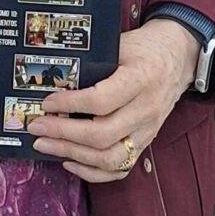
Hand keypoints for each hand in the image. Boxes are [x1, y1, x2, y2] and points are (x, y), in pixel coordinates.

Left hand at [32, 19, 198, 183]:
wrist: (178, 56)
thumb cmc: (144, 49)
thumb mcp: (120, 44)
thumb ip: (92, 61)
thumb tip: (53, 80)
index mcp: (141, 79)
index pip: (102, 101)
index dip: (70, 104)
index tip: (47, 102)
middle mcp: (146, 109)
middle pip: (102, 135)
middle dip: (63, 134)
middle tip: (36, 127)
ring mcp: (148, 130)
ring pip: (109, 157)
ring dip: (73, 154)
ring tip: (45, 145)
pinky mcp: (145, 143)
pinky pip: (120, 168)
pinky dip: (92, 171)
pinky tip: (69, 160)